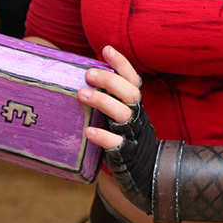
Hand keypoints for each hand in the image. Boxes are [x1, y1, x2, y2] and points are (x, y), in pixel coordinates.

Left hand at [80, 47, 157, 214]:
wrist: (143, 174)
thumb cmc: (122, 137)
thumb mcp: (117, 114)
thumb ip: (106, 97)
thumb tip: (79, 73)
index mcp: (133, 104)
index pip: (132, 79)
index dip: (122, 63)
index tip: (106, 48)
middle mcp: (136, 116)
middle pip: (130, 93)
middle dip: (110, 81)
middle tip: (88, 73)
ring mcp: (131, 134)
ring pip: (123, 114)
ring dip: (103, 101)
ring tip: (81, 94)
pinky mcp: (124, 153)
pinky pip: (115, 143)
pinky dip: (103, 136)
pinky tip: (88, 131)